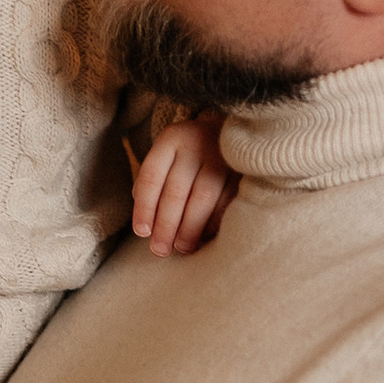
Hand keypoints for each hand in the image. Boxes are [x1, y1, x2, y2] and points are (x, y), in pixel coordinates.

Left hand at [131, 112, 237, 256]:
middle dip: (166, 225)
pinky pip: (226, 201)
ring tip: (182, 248)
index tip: (141, 233)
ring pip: (202, 198)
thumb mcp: (167, 158)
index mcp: (171, 139)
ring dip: (190, 228)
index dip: (144, 207)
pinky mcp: (242, 169)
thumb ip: (153, 186)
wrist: (227, 132)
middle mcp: (196, 143)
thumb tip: (147, 226)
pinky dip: (213, 222)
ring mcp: (222, 156)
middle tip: (160, 250)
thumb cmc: (188, 155)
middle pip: (176, 191)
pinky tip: (204, 237)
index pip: (151, 177)